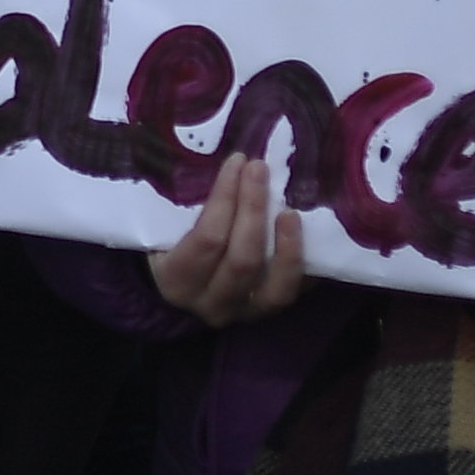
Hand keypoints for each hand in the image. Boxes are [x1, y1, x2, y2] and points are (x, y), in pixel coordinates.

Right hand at [147, 152, 308, 328]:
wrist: (183, 286)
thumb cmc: (170, 244)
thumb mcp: (168, 227)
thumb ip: (192, 205)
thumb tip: (233, 160)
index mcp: (176, 279)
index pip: (207, 239)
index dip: (225, 198)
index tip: (237, 161)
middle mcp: (210, 304)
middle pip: (241, 260)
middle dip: (254, 209)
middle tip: (260, 170)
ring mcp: (243, 314)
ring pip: (274, 287)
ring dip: (286, 245)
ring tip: (290, 211)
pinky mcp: (268, 314)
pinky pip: (292, 293)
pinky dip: (300, 266)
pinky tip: (306, 237)